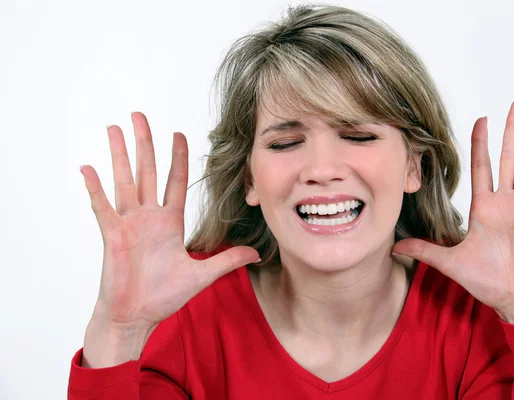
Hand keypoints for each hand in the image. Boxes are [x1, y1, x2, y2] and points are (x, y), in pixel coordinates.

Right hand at [80, 112, 258, 334]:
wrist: (136, 316)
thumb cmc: (164, 296)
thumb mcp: (202, 275)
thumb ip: (227, 260)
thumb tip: (256, 253)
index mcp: (169, 222)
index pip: (176, 181)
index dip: (178, 158)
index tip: (178, 134)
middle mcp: (148, 217)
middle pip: (147, 171)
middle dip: (145, 143)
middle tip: (140, 115)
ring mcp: (129, 224)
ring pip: (124, 180)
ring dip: (119, 154)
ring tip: (114, 128)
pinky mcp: (112, 236)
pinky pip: (103, 207)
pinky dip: (96, 188)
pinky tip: (89, 168)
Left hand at [392, 99, 513, 327]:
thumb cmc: (487, 282)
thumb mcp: (449, 262)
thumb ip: (424, 249)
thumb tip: (395, 246)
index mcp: (484, 207)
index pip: (481, 166)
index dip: (481, 142)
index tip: (481, 118)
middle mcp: (504, 202)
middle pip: (509, 156)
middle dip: (512, 128)